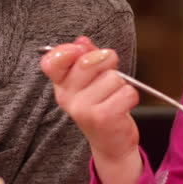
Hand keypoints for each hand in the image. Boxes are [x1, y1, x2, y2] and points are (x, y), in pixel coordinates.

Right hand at [40, 36, 141, 183]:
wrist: (111, 142)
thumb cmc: (103, 105)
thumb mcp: (91, 79)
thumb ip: (86, 56)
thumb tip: (82, 41)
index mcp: (62, 84)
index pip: (52, 62)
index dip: (66, 51)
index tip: (79, 51)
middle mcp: (67, 97)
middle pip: (90, 61)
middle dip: (107, 62)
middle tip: (108, 75)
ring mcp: (83, 109)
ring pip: (113, 77)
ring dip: (121, 85)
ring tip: (114, 98)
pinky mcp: (103, 118)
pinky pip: (127, 92)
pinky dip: (130, 97)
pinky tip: (121, 107)